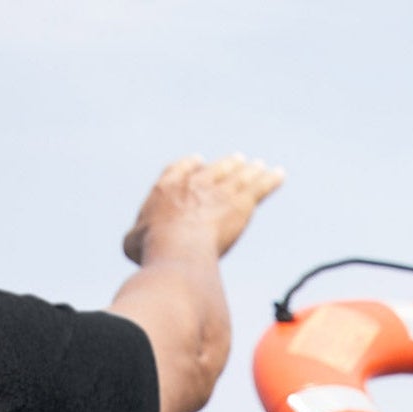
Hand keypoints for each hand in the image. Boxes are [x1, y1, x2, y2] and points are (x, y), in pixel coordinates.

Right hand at [122, 154, 284, 266]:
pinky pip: (259, 187)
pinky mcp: (240, 203)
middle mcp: (195, 184)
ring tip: (259, 166)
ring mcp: (219, 191)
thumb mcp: (133, 243)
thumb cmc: (152, 250)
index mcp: (167, 188)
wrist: (178, 250)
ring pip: (239, 175)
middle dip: (226, 164)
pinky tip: (279, 175)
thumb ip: (137, 235)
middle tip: (237, 160)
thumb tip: (135, 241)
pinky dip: (270, 180)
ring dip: (250, 170)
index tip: (197, 162)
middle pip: (215, 169)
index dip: (190, 166)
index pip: (180, 170)